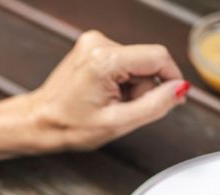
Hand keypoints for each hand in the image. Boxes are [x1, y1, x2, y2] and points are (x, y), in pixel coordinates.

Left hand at [28, 30, 188, 151]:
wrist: (39, 122)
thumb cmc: (68, 126)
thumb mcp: (118, 123)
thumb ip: (155, 105)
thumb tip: (180, 90)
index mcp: (105, 59)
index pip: (158, 57)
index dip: (171, 78)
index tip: (175, 97)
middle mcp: (98, 43)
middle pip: (146, 62)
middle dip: (144, 89)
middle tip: (125, 111)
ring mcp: (93, 43)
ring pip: (136, 64)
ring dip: (132, 88)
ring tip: (111, 105)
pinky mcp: (92, 48)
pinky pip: (123, 64)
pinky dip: (121, 83)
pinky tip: (105, 97)